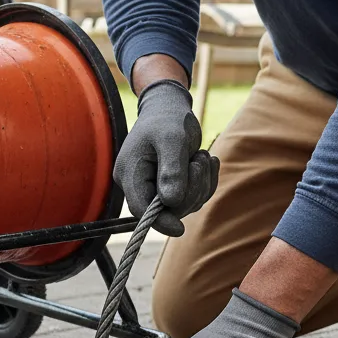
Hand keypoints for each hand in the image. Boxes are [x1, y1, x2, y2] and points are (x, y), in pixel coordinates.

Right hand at [114, 79, 219, 235]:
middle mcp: (139, 184)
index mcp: (130, 173)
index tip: (180, 229)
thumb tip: (171, 201)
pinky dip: (205, 182)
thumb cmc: (168, 119)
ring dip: (201, 183)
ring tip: (203, 156)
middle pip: (166, 209)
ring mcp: (154, 186)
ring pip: (184, 205)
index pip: (140, 209)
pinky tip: (206, 161)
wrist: (170, 107)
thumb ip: (171, 169)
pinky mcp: (170, 186)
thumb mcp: (172, 139)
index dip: (160, 221)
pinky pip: (192, 197)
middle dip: (191, 190)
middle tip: (200, 161)